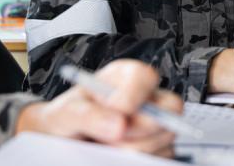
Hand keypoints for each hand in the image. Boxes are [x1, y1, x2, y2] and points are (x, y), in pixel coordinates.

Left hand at [15, 60, 181, 157]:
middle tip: (115, 137)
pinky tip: (116, 157)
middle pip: (171, 106)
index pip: (145, 76)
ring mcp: (155, 126)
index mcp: (124, 79)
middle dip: (142, 127)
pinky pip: (163, 156)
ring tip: (107, 147)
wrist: (63, 143)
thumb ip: (86, 114)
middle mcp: (145, 99)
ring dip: (135, 148)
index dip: (135, 93)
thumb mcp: (65, 113)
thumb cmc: (66, 120)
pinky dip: (139, 161)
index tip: (117, 107)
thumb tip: (118, 125)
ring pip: (166, 136)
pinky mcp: (158, 149)